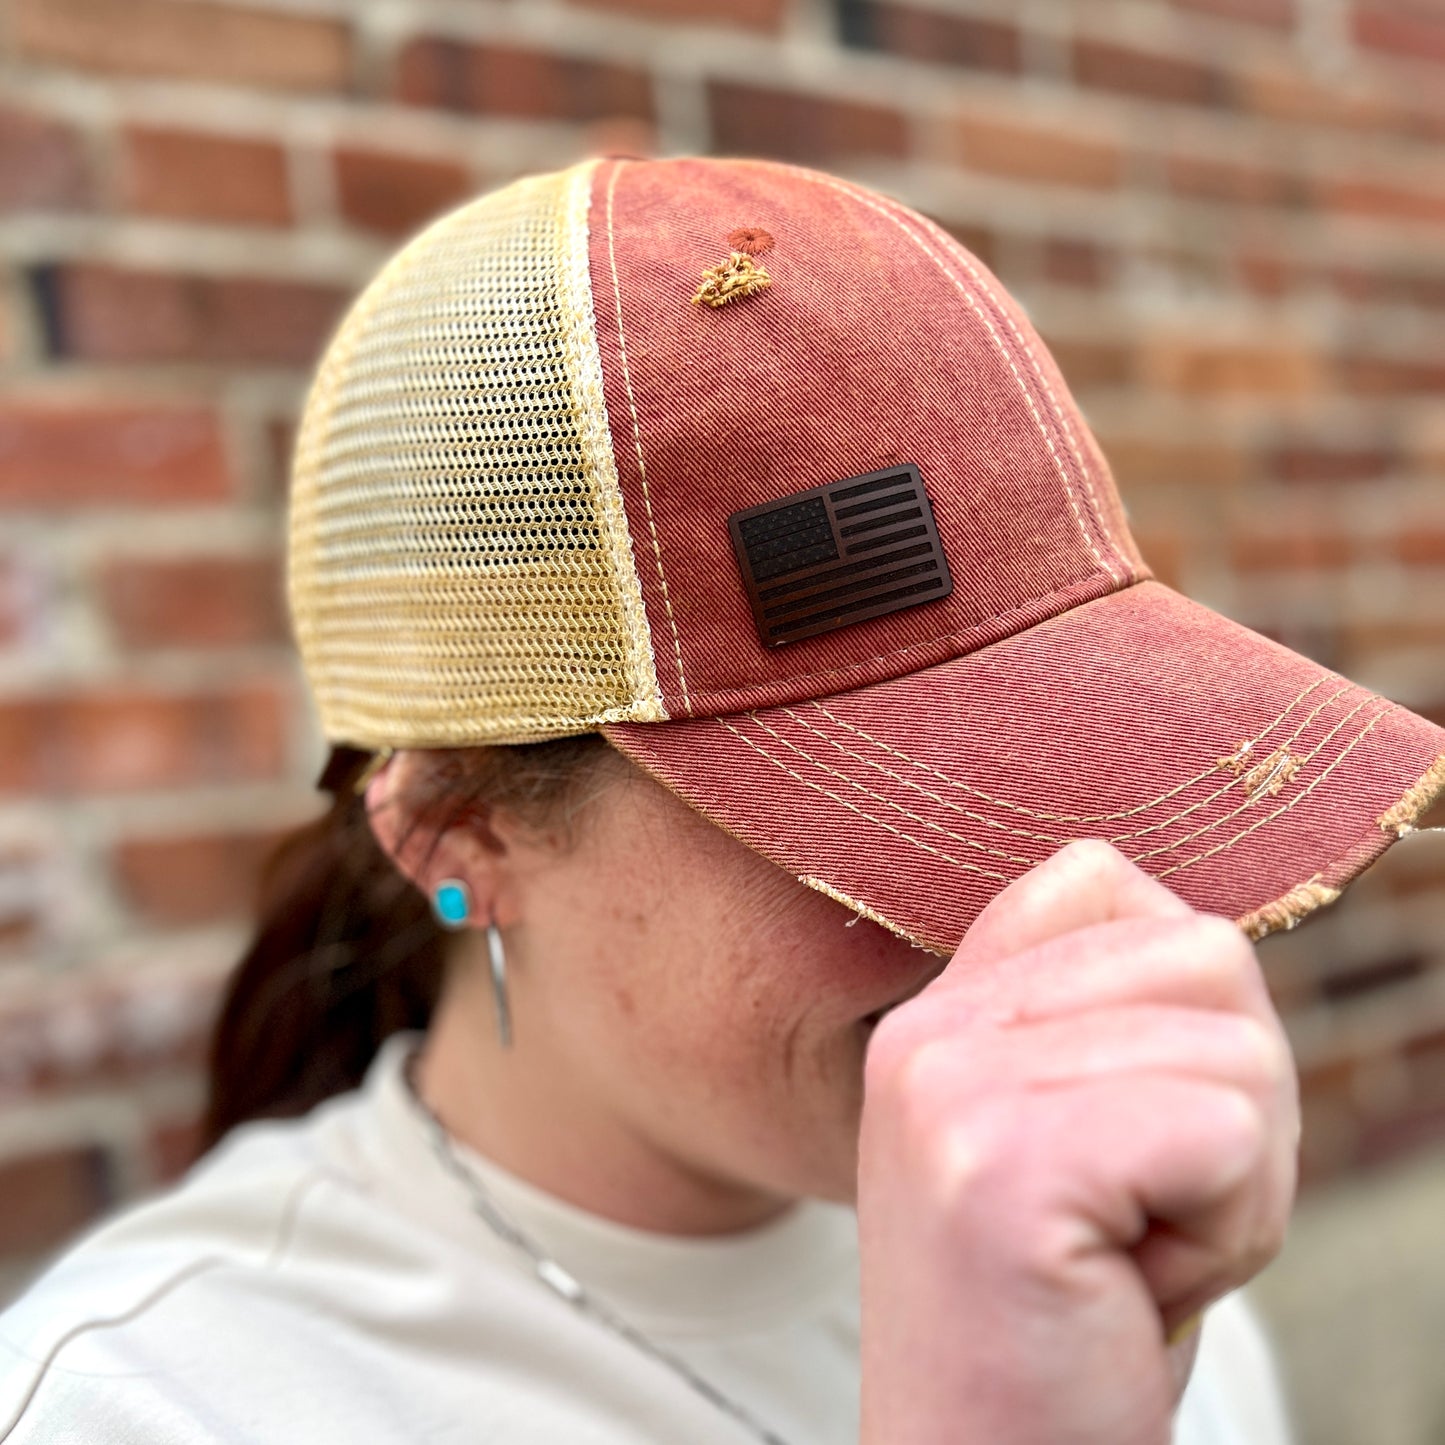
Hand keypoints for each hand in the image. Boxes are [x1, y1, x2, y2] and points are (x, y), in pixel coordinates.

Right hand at [857, 840, 1298, 1444]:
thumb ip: (1101, 1019)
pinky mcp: (1002, 1166)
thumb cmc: (1066, 1324)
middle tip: (1142, 1216)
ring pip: (1238, 1045)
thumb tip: (1210, 935)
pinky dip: (1228, 1230)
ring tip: (1134, 1254)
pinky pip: (1225, 1132)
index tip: (1134, 1132)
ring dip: (1239, 1179)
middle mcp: (929, 1033)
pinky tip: (1132, 1287)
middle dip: (1231, 1102)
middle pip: (1207, 952)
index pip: (1102, 878)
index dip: (1182, 1002)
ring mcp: (952, 1090)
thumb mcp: (1068, 1139)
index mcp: (939, 1016)